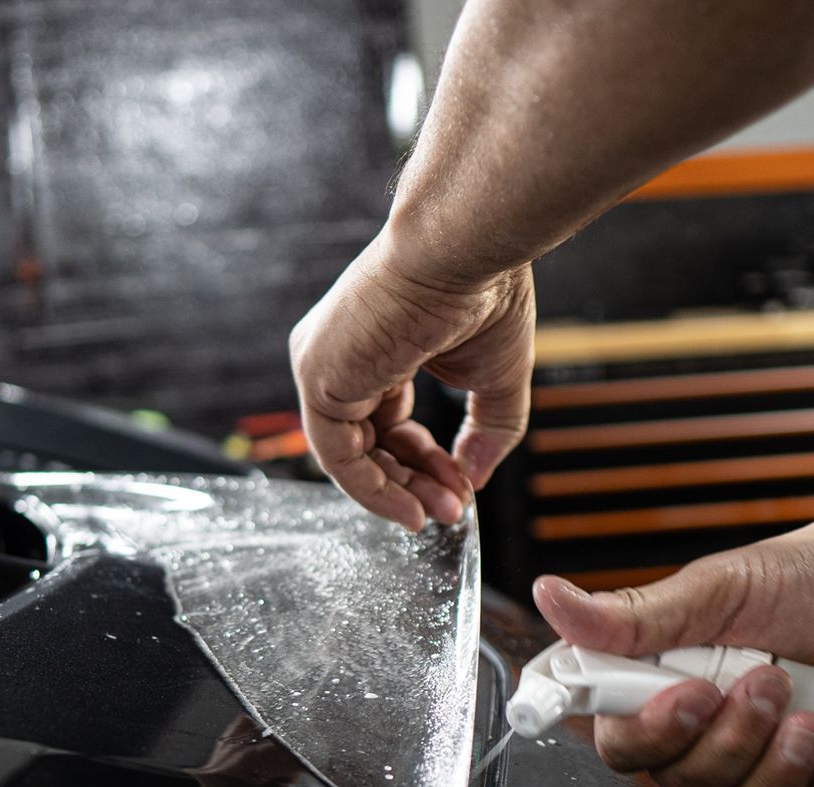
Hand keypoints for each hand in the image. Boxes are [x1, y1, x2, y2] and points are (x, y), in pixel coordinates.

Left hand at [290, 230, 535, 531]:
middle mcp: (338, 358)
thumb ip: (486, 431)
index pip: (387, 423)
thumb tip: (474, 481)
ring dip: (400, 494)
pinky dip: (373, 491)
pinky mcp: (317, 378)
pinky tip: (411, 508)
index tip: (462, 488)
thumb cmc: (483, 290)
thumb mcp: (496, 377)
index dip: (425, 463)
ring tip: (445, 512)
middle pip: (368, 445)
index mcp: (372, 348)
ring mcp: (322, 367)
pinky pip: (337, 458)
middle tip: (454, 511)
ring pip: (350, 458)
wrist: (466, 248)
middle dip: (414, 484)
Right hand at [533, 529, 813, 786]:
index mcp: (652, 687)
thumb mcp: (711, 590)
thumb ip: (633, 614)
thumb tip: (549, 595)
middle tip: (766, 681)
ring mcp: (743, 762)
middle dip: (730, 739)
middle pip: (678, 782)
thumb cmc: (788, 583)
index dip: (649, 733)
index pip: (618, 741)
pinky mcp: (796, 780)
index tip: (691, 698)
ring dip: (777, 764)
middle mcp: (690, 733)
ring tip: (809, 712)